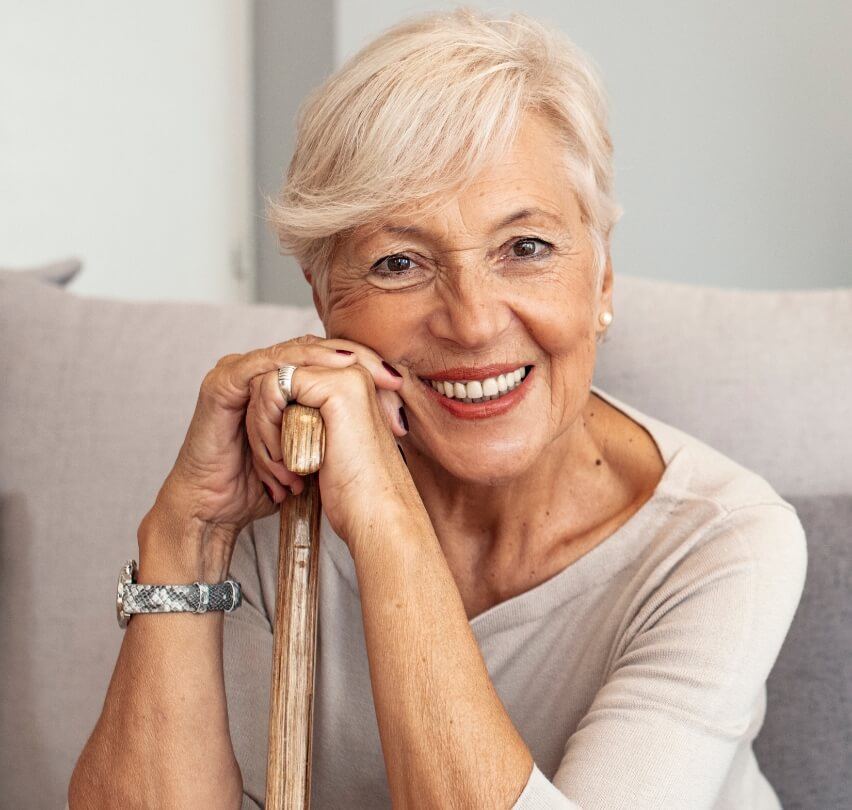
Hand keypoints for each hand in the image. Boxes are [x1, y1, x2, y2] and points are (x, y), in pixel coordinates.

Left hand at [245, 335, 421, 551]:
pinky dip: (265, 427)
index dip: (270, 422)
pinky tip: (284, 460)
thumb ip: (305, 420)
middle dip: (261, 426)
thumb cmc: (356, 494)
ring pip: (268, 384)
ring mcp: (347, 375)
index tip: (281, 466)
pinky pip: (272, 390)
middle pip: (275, 381)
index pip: (288, 383)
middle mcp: (352, 372)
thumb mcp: (324, 447)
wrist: (379, 518)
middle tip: (276, 472)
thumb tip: (268, 409)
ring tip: (281, 471)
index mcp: (352, 384)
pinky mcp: (336, 387)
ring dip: (260, 431)